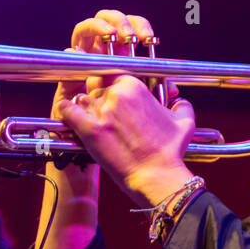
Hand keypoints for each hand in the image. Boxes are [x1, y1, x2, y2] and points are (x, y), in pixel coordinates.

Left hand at [55, 9, 197, 205]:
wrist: (157, 176)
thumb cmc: (171, 151)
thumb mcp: (184, 122)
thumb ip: (181, 105)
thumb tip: (179, 101)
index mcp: (135, 86)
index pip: (115, 72)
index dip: (113, 82)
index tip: (113, 90)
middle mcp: (116, 94)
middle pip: (97, 84)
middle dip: (99, 93)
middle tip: (101, 104)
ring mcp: (101, 111)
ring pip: (83, 97)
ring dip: (84, 104)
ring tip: (86, 112)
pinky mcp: (90, 130)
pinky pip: (69, 111)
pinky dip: (65, 110)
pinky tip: (65, 111)